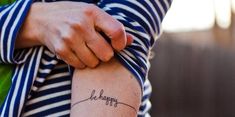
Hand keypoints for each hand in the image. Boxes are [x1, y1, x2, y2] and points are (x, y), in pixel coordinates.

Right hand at [17, 2, 132, 67]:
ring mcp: (69, 38)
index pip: (117, 32)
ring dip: (93, 60)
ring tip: (86, 50)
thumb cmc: (72, 16)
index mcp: (92, 13)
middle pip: (106, 54)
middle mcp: (81, 25)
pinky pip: (80, 66)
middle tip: (99, 49)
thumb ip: (111, 26)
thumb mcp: (92, 13)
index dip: (121, 43)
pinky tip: (77, 53)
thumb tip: (131, 40)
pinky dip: (81, 63)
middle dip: (105, 54)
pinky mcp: (61, 50)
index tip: (118, 46)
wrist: (42, 19)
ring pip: (93, 63)